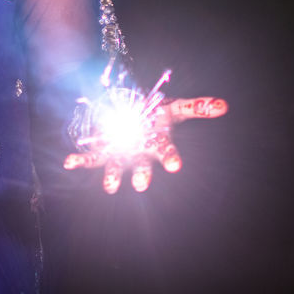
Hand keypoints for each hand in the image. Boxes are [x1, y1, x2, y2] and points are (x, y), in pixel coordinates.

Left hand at [63, 96, 226, 192]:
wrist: (133, 113)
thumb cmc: (157, 114)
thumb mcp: (175, 108)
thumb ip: (198, 107)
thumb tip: (225, 106)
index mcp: (157, 143)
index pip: (167, 153)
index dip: (171, 159)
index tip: (176, 167)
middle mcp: (139, 153)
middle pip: (141, 167)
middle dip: (141, 175)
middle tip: (141, 185)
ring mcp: (120, 154)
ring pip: (115, 168)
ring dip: (112, 177)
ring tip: (110, 187)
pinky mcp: (103, 151)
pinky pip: (91, 158)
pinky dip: (80, 161)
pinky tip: (68, 162)